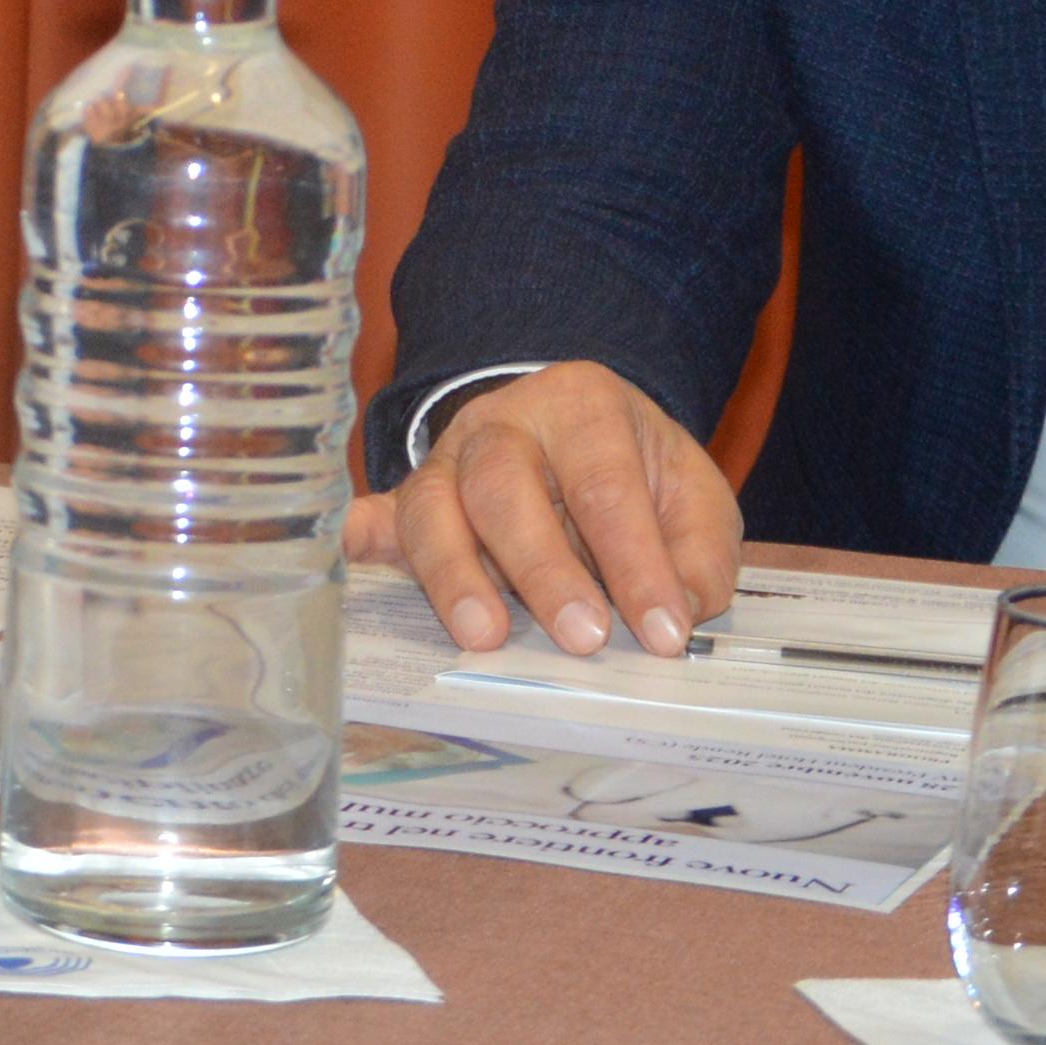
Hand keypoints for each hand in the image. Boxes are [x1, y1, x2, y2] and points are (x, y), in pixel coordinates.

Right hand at [349, 363, 744, 658]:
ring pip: (432, 507)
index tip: (663, 632)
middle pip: (505, 485)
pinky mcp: (406, 502)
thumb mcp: (692, 496)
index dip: (636, 562)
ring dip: (455, 575)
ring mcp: (445, 461)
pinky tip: (347, 563)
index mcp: (583, 406)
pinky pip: (371, 517)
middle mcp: (503, 423)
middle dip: (544, 567)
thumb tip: (681, 611)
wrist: (575, 433)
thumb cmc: (636, 473)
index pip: (606, 485)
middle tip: (583, 637)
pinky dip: (355, 541)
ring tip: (487, 638)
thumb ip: (698, 553)